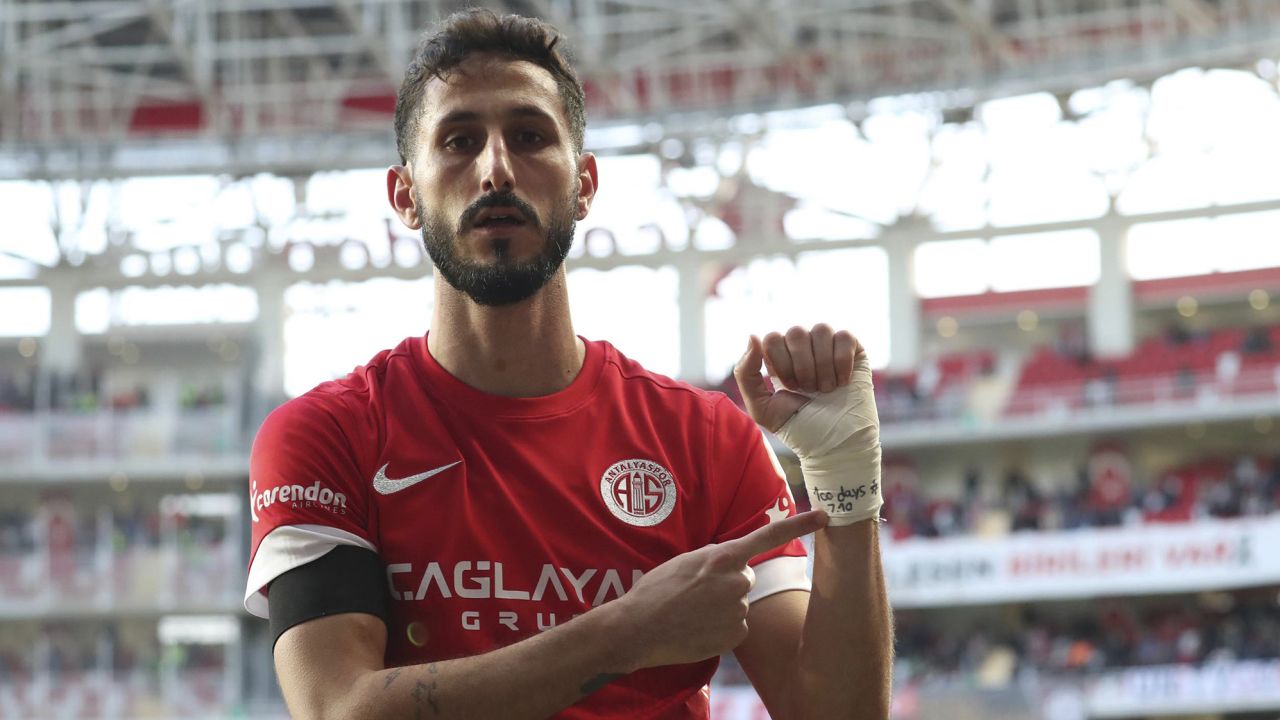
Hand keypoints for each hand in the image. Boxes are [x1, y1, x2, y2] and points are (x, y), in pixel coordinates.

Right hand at [614, 510, 826, 669]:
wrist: (639, 628)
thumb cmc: (655, 591)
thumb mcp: (685, 562)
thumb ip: (714, 559)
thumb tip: (730, 562)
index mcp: (723, 557)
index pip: (768, 536)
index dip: (799, 524)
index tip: (825, 515)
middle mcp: (737, 581)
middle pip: (746, 577)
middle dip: (728, 583)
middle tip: (697, 593)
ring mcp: (738, 609)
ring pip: (739, 604)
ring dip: (722, 607)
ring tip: (692, 612)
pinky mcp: (736, 634)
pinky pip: (736, 627)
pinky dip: (721, 628)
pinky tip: (698, 628)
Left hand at [733, 324, 862, 432]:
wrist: (835, 444)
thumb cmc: (798, 427)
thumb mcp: (761, 406)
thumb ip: (746, 373)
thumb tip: (753, 335)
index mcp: (780, 356)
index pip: (772, 338)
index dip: (781, 363)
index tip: (790, 388)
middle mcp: (803, 347)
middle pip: (796, 332)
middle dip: (802, 367)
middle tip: (809, 390)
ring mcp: (828, 346)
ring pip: (821, 329)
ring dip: (823, 365)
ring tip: (826, 389)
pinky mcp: (854, 350)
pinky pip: (845, 336)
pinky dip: (842, 363)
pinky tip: (842, 382)